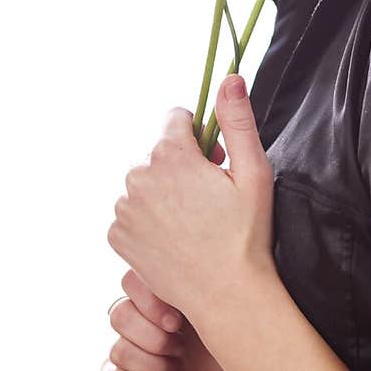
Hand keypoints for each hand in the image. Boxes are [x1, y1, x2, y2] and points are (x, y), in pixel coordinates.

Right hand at [102, 265, 245, 370]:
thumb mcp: (225, 317)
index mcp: (159, 295)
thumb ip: (205, 290)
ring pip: (119, 351)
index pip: (131, 281)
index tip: (179, 323)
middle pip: (119, 315)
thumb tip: (194, 269)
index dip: (149, 302)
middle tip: (182, 349)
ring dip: (155, 365)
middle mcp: (137, 320)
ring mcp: (126, 351)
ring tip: (178, 370)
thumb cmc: (231, 349)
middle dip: (155, 338)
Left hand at [106, 74, 274, 329]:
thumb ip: (237, 120)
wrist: (226, 294)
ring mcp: (124, 208)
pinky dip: (149, 218)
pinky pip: (131, 212)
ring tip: (193, 221)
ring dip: (163, 191)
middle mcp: (138, 176)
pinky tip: (174, 237)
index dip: (201, 138)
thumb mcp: (253, 171)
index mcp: (171, 155)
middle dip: (181, 165)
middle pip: (158, 152)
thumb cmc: (246, 234)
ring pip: (144, 182)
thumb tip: (230, 77)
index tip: (216, 163)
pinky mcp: (117, 235)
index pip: (176, 118)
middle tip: (210, 197)